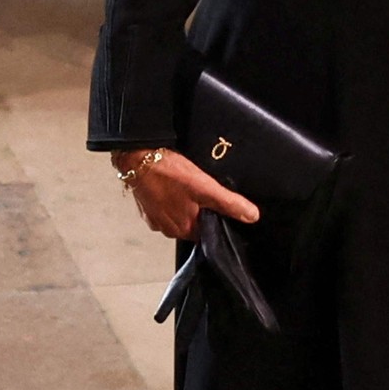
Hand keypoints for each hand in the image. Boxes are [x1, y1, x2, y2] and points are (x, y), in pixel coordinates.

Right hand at [112, 146, 258, 242]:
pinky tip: (170, 186)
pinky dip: (168, 200)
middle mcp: (168, 230)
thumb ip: (229, 203)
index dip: (214, 217)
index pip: (208, 231)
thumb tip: (252, 216)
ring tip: (184, 186)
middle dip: (198, 210)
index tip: (214, 202)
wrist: (136, 158)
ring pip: (178, 216)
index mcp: (185, 228)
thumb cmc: (168, 172)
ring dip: (183, 205)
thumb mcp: (205, 186)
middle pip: (193, 224)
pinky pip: (164, 209)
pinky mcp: (145, 210)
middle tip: (200, 190)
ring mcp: (155, 220)